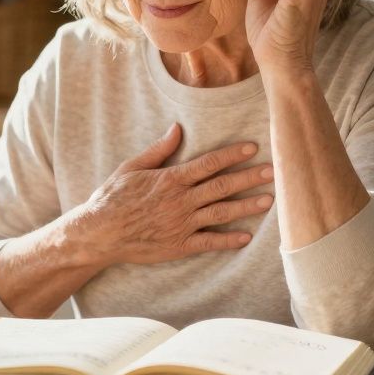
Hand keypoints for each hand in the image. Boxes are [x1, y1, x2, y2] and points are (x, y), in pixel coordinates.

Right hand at [67, 123, 273, 266]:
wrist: (100, 233)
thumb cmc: (113, 197)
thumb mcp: (132, 167)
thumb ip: (158, 150)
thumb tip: (177, 128)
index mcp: (171, 179)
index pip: (209, 163)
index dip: (233, 155)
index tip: (253, 148)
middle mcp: (181, 201)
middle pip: (222, 186)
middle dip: (250, 177)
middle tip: (273, 172)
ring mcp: (181, 224)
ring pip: (222, 213)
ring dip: (247, 206)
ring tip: (268, 200)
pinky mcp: (179, 245)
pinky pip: (209, 242)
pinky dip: (229, 240)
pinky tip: (247, 237)